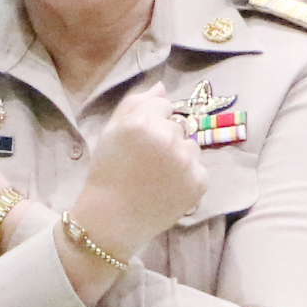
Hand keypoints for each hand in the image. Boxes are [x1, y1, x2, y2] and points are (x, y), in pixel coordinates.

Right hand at [72, 84, 207, 262]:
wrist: (111, 219)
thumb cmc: (107, 173)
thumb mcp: (111, 131)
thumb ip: (135, 103)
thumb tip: (162, 87)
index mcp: (144, 121)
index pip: (164, 106)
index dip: (151, 122)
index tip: (140, 141)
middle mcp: (169, 137)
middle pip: (179, 125)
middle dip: (166, 138)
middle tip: (147, 161)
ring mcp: (187, 161)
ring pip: (191, 146)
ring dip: (179, 156)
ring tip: (158, 175)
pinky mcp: (199, 182)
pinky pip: (199, 169)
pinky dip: (187, 177)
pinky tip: (168, 188)